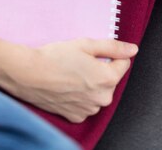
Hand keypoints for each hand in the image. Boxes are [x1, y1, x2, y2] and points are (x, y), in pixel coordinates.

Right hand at [8, 38, 137, 122]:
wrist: (28, 75)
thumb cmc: (55, 57)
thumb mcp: (85, 44)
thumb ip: (112, 47)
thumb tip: (132, 49)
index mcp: (107, 79)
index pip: (123, 64)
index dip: (110, 54)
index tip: (94, 52)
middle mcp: (102, 98)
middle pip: (110, 79)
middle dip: (100, 69)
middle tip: (79, 60)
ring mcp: (89, 109)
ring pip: (98, 92)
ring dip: (90, 83)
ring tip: (70, 73)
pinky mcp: (76, 116)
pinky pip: (86, 103)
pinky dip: (80, 95)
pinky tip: (66, 85)